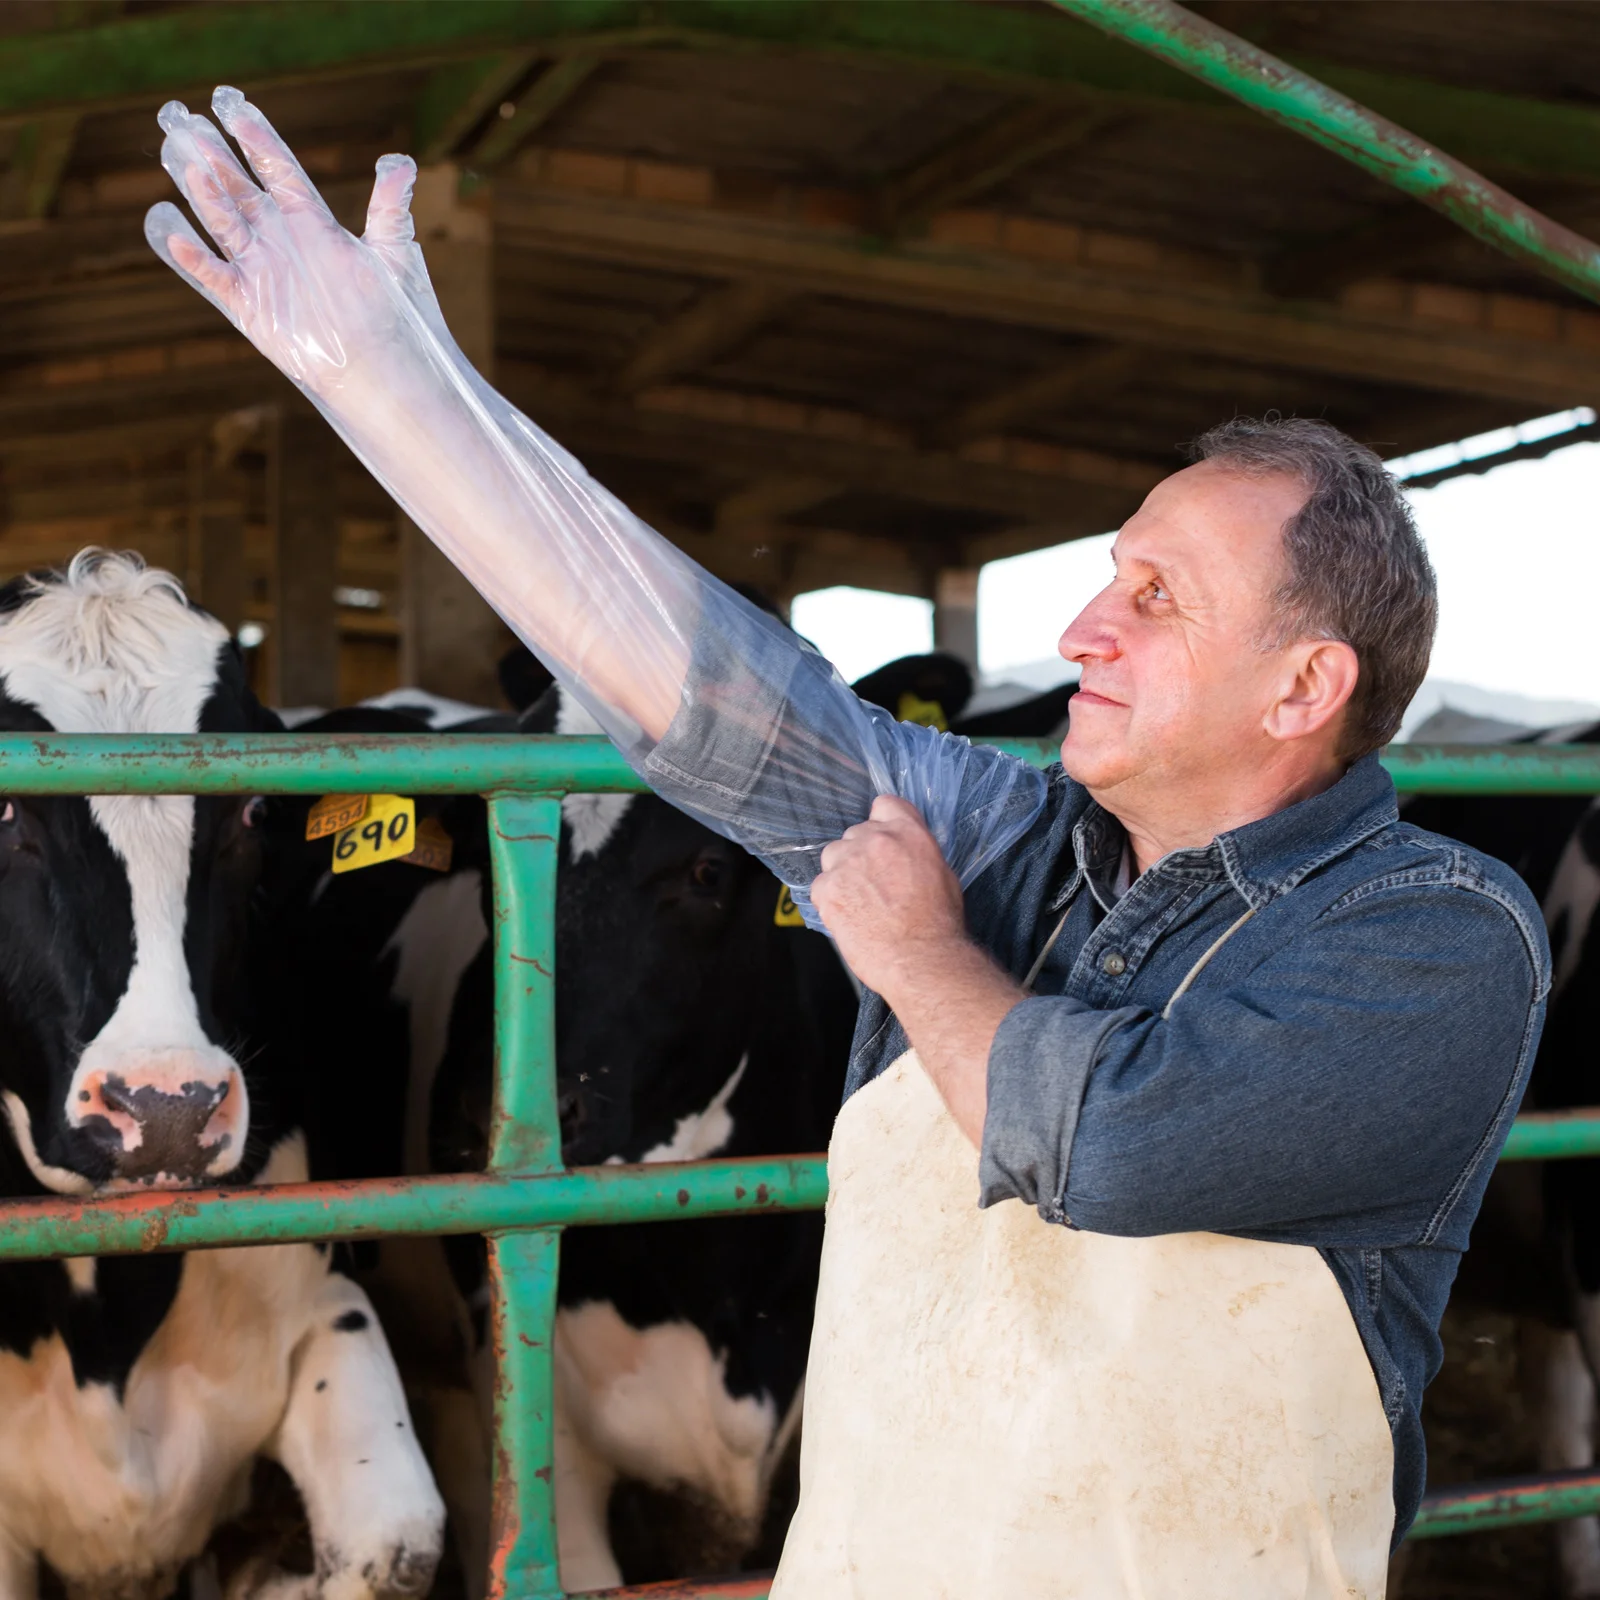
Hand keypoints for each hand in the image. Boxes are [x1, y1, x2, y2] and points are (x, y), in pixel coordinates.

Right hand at [144, 88, 438, 396]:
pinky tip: (175, 232)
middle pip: (241, 191)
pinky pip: (215, 276)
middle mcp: (281, 240)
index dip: (257, 140)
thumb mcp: (393, 252)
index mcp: (312, 222)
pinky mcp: (249, 303)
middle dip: (216, 159)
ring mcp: (262, 270)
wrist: (377, 366)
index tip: (234, 109)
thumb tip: (400, 161)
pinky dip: (195, 258)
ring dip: (204, 197)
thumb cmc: (390, 312)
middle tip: (188, 123)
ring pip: (224, 225)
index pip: (278, 170)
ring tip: (185, 163)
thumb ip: (390, 207)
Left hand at [811, 795, 968, 996]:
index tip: (883, 841)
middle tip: (874, 884)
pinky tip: (849, 917)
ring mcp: (848, 863)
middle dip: (861, 855)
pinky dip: (830, 899)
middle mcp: (876, 841)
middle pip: (855, 834)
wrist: (920, 959)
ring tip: (860, 902)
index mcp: (908, 833)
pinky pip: (820, 886)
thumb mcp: (943, 874)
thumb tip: (903, 852)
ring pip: (833, 856)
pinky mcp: (828, 890)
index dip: (882, 823)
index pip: (883, 805)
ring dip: (842, 873)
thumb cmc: (938, 925)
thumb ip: (916, 852)